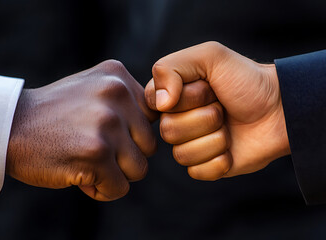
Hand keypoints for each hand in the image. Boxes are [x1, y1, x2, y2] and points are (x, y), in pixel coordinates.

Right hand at [7, 60, 157, 200]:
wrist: (11, 126)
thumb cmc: (56, 114)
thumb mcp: (93, 89)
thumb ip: (127, 101)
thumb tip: (162, 121)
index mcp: (118, 76)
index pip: (152, 118)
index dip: (132, 134)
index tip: (108, 135)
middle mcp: (116, 94)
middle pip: (149, 145)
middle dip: (125, 156)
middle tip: (94, 150)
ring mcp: (107, 123)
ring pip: (139, 168)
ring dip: (115, 174)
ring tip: (87, 162)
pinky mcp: (96, 153)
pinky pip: (119, 187)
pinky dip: (101, 189)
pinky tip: (79, 174)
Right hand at [145, 42, 289, 179]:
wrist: (280, 109)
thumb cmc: (246, 79)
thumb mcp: (210, 56)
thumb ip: (172, 67)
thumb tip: (160, 104)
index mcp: (173, 95)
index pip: (156, 103)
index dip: (185, 98)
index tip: (208, 87)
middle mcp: (177, 120)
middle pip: (168, 131)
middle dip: (204, 117)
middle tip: (223, 107)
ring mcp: (191, 143)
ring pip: (182, 154)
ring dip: (214, 138)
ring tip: (229, 125)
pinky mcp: (205, 165)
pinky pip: (197, 172)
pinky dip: (219, 160)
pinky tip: (232, 147)